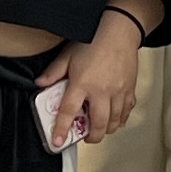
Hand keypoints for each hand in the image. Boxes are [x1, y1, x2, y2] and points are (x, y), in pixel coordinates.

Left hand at [39, 15, 143, 141]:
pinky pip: (127, 111)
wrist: (119, 30)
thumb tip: (41, 83)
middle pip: (98, 124)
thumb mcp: (67, 55)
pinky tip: (115, 118)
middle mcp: (101, 91)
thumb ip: (53, 72)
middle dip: (91, 137)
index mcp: (82, 83)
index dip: (62, 130)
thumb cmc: (95, 39)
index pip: (69, 112)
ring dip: (106, 130)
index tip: (58, 141)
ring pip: (114, 121)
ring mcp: (118, 91)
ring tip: (99, 128)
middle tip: (85, 137)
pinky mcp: (129, 89)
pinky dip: (121, 119)